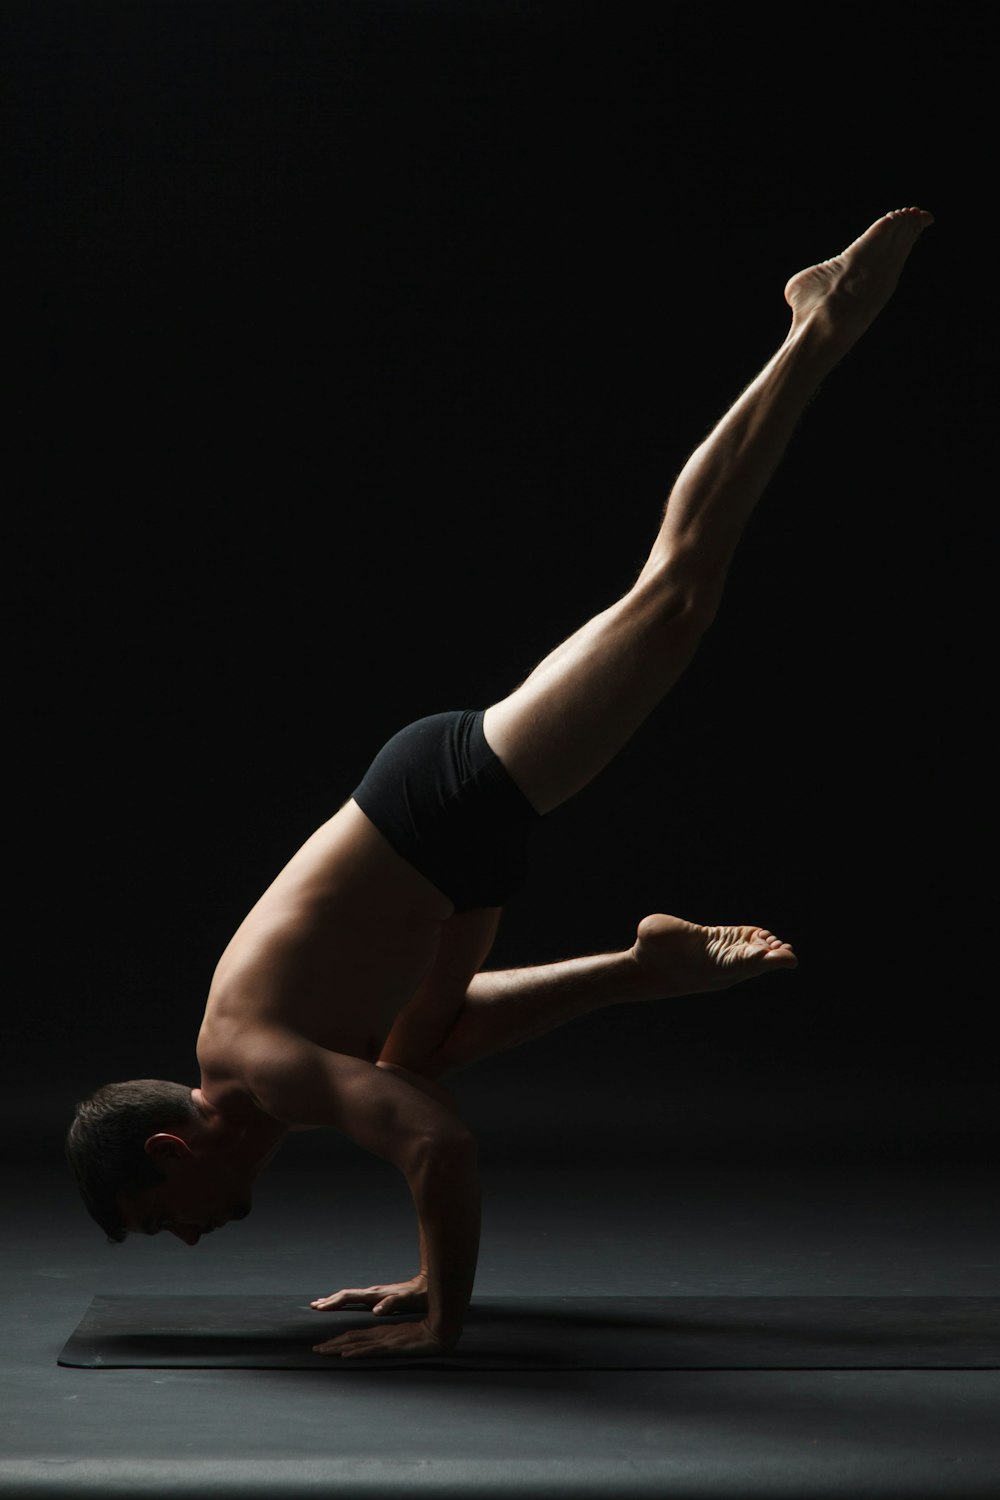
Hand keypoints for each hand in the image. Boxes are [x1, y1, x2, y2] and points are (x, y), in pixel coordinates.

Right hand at [310, 1274, 427, 1315]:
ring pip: (349, 1295)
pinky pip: (356, 1298)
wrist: (426, 1285)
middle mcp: (372, 1292)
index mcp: (375, 1295)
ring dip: (334, 1299)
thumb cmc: (417, 1296)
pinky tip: (343, 1304)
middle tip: (313, 1306)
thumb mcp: (406, 1301)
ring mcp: (374, 1293)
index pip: (349, 1297)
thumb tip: (375, 1310)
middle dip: (329, 1300)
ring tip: (321, 1304)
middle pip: (345, 1294)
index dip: (334, 1302)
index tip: (319, 1307)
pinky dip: (344, 1300)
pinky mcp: (378, 1296)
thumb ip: (391, 1304)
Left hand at [312, 1317, 452, 1359]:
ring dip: (337, 1348)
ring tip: (322, 1351)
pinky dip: (356, 1352)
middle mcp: (379, 1334)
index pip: (354, 1336)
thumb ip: (389, 1343)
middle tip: (315, 1350)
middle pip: (350, 1338)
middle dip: (331, 1344)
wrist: (437, 1331)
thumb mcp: (401, 1340)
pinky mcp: (391, 1346)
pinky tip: (345, 1354)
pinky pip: (370, 1350)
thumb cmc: (422, 1335)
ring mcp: (384, 1340)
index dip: (338, 1340)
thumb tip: (377, 1349)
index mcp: (380, 1332)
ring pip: (355, 1343)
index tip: (324, 1345)